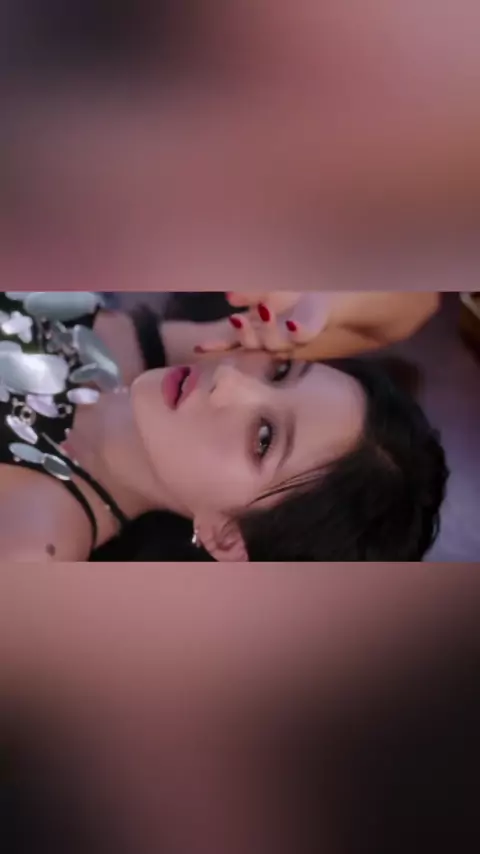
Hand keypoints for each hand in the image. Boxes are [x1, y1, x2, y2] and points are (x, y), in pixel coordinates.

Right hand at [196, 292, 331, 355]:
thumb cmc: (296, 299)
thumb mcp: (268, 293)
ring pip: (273, 343)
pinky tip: (291, 325)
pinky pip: (302, 336)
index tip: (199, 347)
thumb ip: (249, 294)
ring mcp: (290, 339)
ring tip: (264, 309)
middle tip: (235, 319)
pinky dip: (296, 332)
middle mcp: (270, 340)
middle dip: (243, 334)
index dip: (217, 346)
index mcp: (257, 332)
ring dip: (266, 329)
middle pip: (252, 345)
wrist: (332, 299)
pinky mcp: (310, 332)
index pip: (233, 342)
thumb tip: (229, 298)